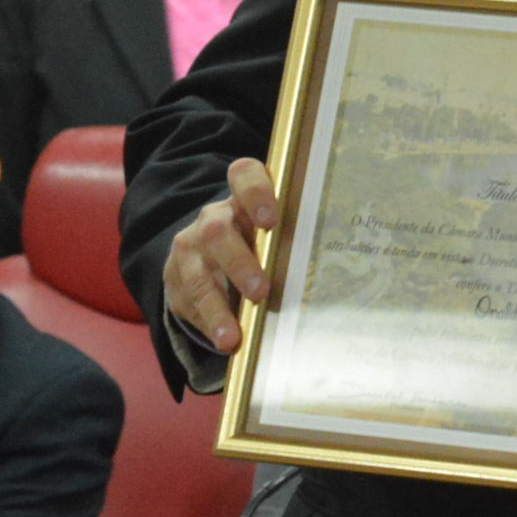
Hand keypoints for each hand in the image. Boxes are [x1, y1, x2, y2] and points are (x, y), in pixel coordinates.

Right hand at [164, 158, 279, 354]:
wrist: (210, 260)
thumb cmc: (260, 246)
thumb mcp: (275, 236)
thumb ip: (294, 240)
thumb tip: (340, 267)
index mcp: (244, 199)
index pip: (245, 176)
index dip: (256, 193)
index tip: (271, 220)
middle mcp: (214, 219)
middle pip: (218, 230)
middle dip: (239, 262)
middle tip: (260, 290)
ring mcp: (191, 248)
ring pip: (199, 272)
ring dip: (218, 305)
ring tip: (233, 335)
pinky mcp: (176, 278)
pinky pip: (189, 301)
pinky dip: (209, 323)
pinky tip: (225, 341)